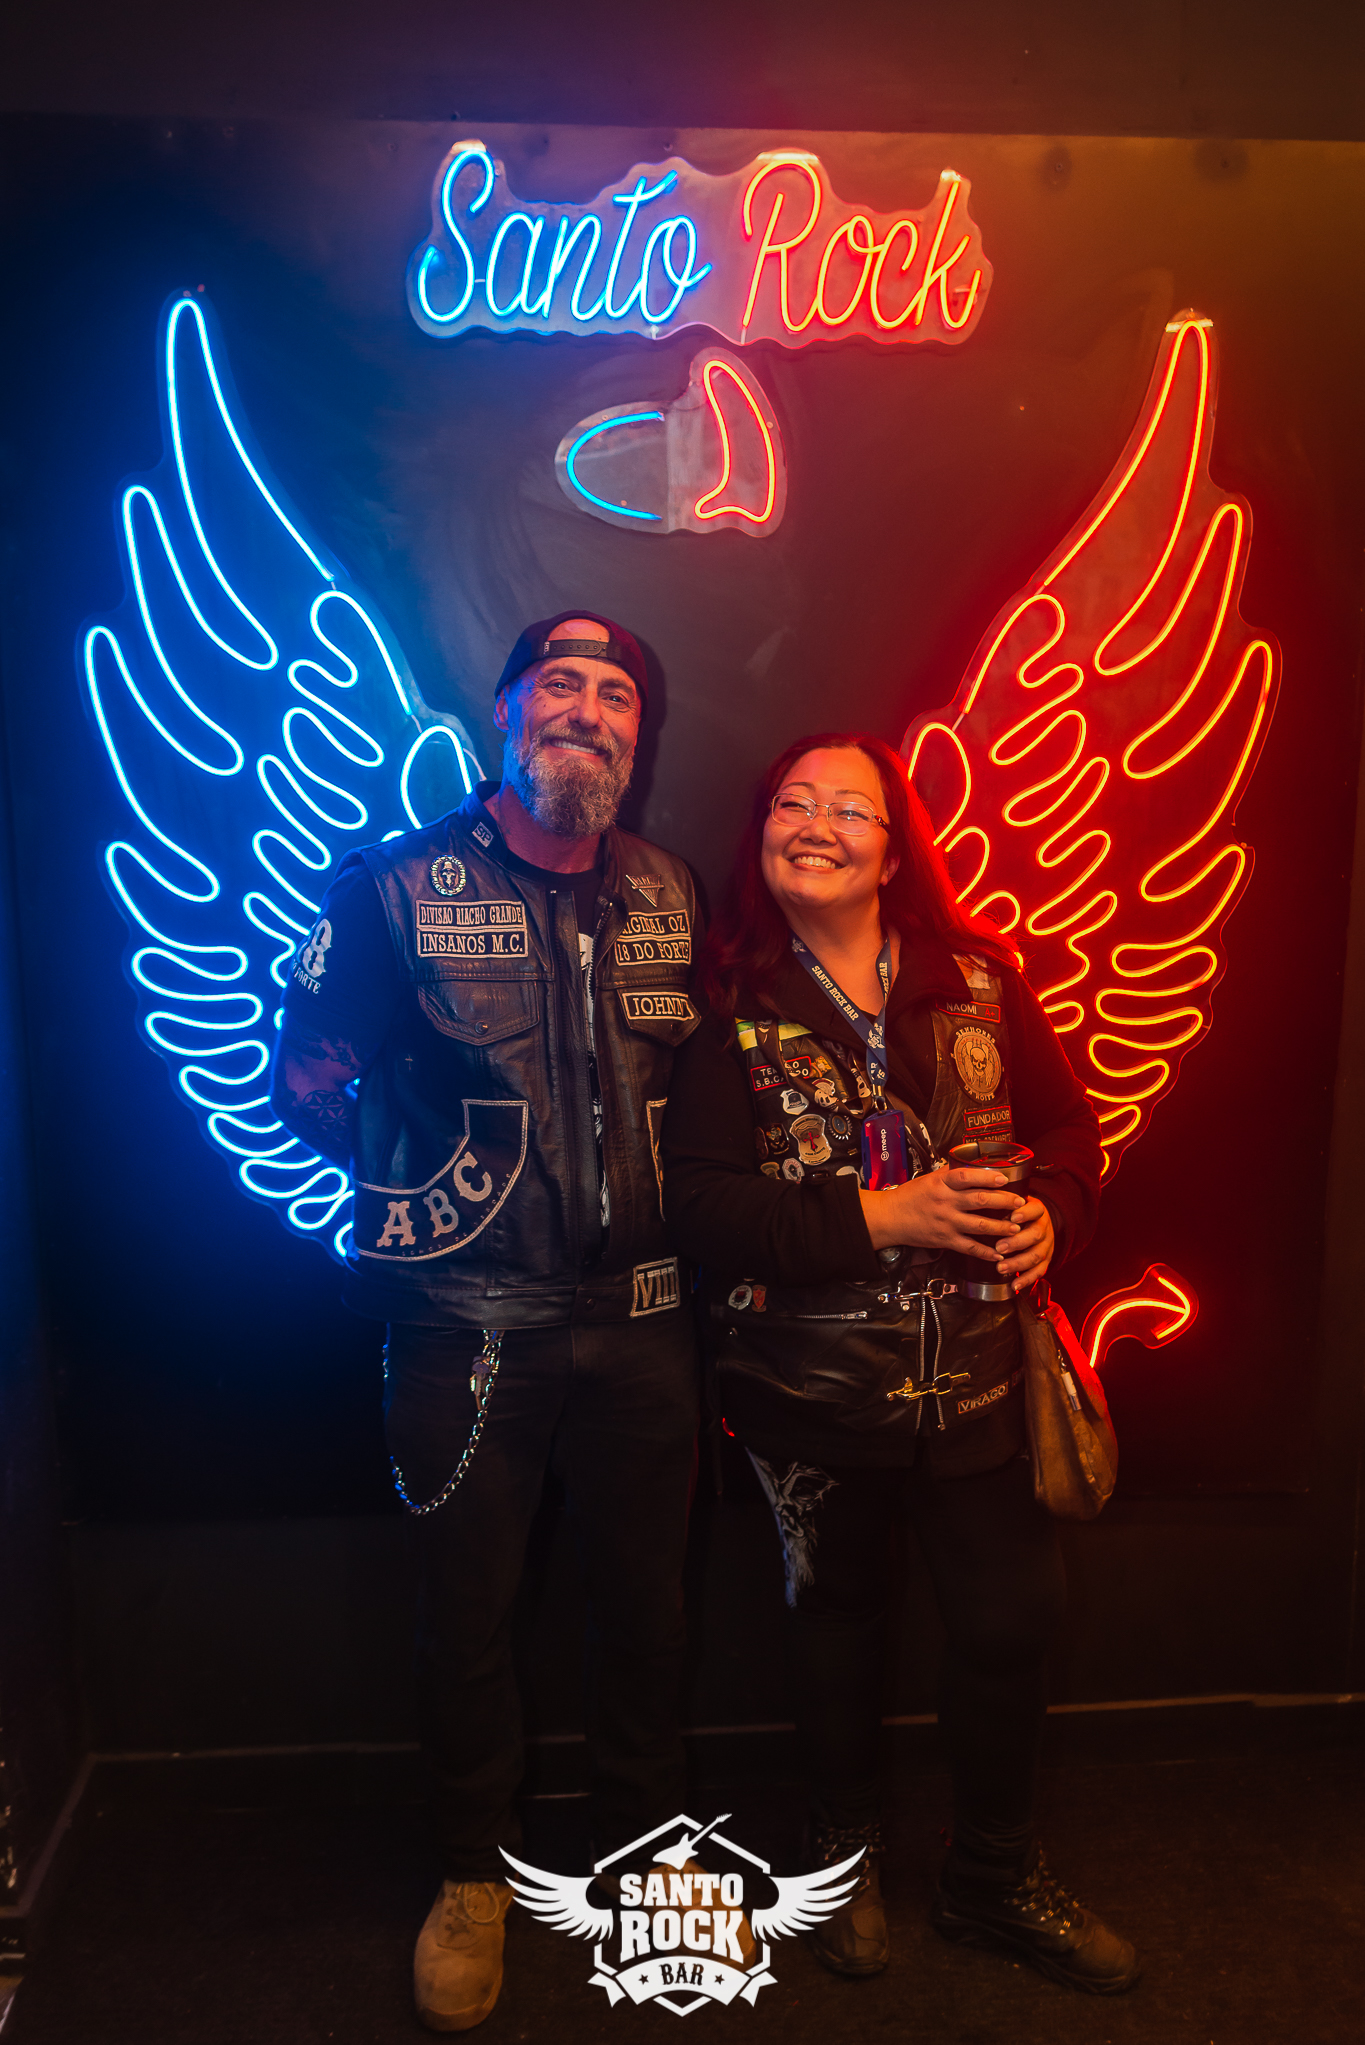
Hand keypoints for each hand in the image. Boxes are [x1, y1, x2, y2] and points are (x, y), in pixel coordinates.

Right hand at [860, 1165, 1024, 1260]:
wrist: (890, 1218)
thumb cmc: (910, 1196)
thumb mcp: (929, 1178)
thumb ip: (951, 1174)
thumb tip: (972, 1165)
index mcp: (941, 1184)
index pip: (967, 1176)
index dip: (987, 1176)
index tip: (1004, 1178)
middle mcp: (946, 1202)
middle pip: (980, 1200)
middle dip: (1004, 1202)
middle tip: (1020, 1203)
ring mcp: (946, 1222)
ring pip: (980, 1225)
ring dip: (1001, 1227)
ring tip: (1016, 1227)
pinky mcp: (945, 1240)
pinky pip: (970, 1247)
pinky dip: (986, 1252)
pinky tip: (998, 1254)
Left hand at [993, 1194, 1054, 1292]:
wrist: (1038, 1223)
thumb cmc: (1019, 1213)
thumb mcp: (1014, 1203)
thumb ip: (1003, 1204)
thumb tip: (984, 1202)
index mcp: (1037, 1210)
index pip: (1035, 1210)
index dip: (1025, 1213)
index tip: (1012, 1217)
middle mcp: (1044, 1228)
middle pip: (1035, 1235)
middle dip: (1016, 1242)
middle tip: (999, 1247)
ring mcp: (1047, 1245)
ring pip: (1036, 1255)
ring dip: (1018, 1263)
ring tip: (1001, 1268)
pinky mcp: (1046, 1260)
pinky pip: (1039, 1272)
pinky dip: (1026, 1279)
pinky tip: (1014, 1284)